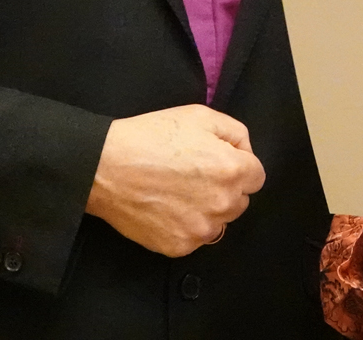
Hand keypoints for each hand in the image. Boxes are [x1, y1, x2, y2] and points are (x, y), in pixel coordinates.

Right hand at [85, 104, 265, 256]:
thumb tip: (245, 153)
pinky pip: (195, 238)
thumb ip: (235, 133)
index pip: (256, 177)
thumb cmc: (151, 137)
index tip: (216, 162)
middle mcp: (222, 204)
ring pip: (219, 223)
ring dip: (207, 210)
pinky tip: (166, 207)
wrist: (106, 167)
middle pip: (240, 201)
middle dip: (224, 189)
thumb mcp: (200, 116)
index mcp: (232, 170)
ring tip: (178, 192)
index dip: (237, 166)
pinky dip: (185, 226)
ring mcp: (200, 229)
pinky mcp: (179, 246)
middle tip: (193, 174)